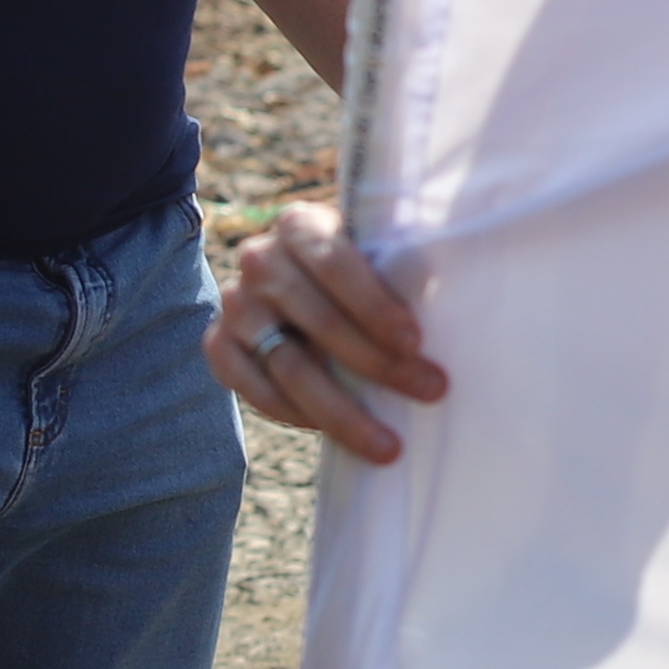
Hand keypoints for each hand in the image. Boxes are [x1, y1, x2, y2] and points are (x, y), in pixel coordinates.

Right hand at [209, 198, 441, 462]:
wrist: (305, 289)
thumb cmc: (360, 273)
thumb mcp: (376, 254)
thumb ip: (399, 267)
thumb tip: (449, 304)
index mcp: (299, 224)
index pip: (334, 262)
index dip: (375, 304)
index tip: (416, 342)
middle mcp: (259, 259)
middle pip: (318, 320)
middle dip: (378, 363)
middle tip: (429, 390)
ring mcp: (235, 304)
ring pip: (289, 366)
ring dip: (342, 411)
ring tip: (387, 445)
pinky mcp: (219, 344)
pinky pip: (254, 390)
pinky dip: (296, 416)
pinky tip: (334, 432)